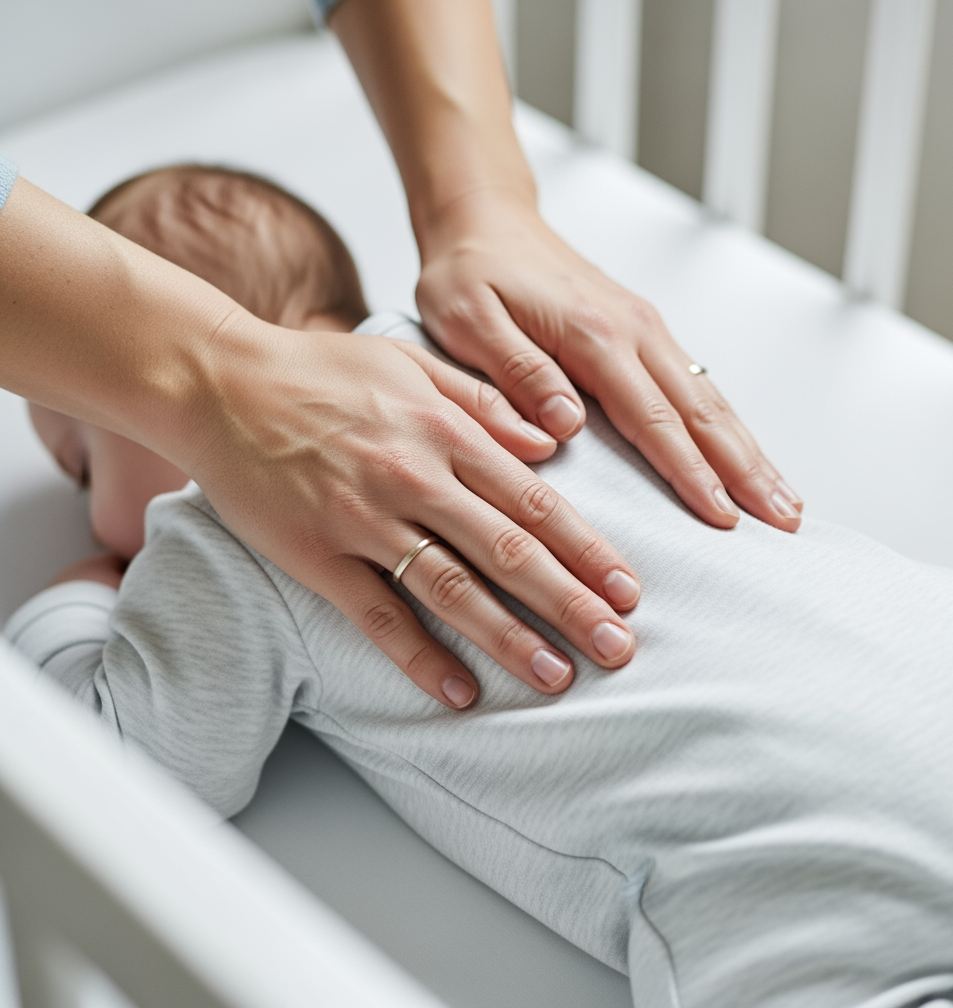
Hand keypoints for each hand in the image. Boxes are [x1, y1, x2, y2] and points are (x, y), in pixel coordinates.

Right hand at [0, 180, 635, 711]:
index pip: (535, 502)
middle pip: (508, 552)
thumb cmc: (322, 370)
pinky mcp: (316, 555)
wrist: (222, 383)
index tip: (628, 590)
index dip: (588, 550)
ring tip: (557, 676)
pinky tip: (457, 692)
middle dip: (571, 603)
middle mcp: (413, 477)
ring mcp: (364, 520)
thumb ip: (484, 402)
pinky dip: (418, 655)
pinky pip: (375, 615)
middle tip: (618, 648)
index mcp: (444, 430)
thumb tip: (552, 440)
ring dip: (509, 638)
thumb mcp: (412, 362)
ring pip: (452, 589)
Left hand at [416, 191, 803, 531]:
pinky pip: (697, 382)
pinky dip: (727, 423)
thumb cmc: (470, 272)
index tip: (722, 518)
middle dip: (747, 470)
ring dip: (750, 450)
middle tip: (786, 520)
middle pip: (703, 411)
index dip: (691, 473)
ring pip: (711, 398)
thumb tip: (565, 426)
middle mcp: (633, 329)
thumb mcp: (468, 321)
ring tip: (784, 498)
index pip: (654, 419)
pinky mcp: (643, 329)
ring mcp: (645, 327)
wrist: (485, 219)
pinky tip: (742, 452)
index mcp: (593, 334)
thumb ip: (517, 372)